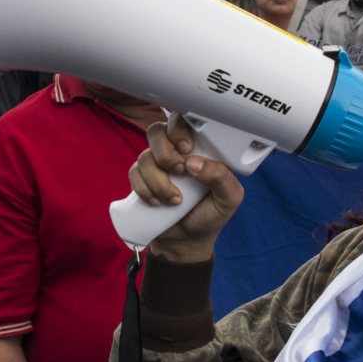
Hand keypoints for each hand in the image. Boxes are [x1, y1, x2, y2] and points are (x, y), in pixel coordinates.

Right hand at [128, 117, 243, 263]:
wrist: (187, 241)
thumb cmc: (211, 215)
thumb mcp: (229, 199)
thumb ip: (221, 178)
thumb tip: (194, 163)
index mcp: (198, 148)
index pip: (183, 120)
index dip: (179, 128)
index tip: (187, 148)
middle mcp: (175, 152)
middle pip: (157, 132)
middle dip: (165, 153)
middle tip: (179, 172)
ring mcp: (156, 165)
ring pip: (144, 156)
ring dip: (158, 180)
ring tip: (174, 200)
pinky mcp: (141, 180)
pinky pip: (133, 173)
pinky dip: (144, 189)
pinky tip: (157, 203)